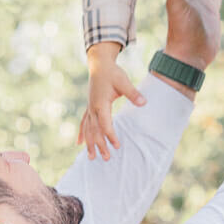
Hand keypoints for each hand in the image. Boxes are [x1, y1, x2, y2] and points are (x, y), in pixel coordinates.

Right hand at [79, 46, 145, 161]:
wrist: (99, 65)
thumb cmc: (112, 73)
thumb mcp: (124, 81)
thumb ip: (133, 93)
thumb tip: (144, 103)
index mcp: (100, 103)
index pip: (105, 124)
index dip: (110, 136)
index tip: (117, 145)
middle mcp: (92, 108)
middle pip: (95, 130)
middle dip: (100, 145)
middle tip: (107, 158)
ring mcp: (89, 108)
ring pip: (88, 129)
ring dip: (90, 144)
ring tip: (92, 158)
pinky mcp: (89, 107)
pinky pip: (84, 123)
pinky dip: (82, 134)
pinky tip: (79, 143)